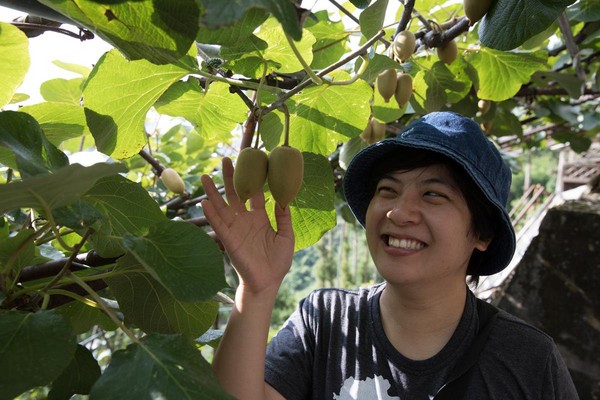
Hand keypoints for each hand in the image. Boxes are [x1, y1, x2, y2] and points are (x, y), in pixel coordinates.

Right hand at [201, 157, 294, 294]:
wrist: (268, 282)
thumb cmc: (278, 261)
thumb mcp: (287, 235)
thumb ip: (284, 217)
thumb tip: (284, 198)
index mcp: (260, 218)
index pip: (254, 194)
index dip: (251, 179)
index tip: (248, 163)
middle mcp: (245, 221)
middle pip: (235, 195)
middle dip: (229, 178)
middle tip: (224, 160)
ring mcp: (235, 230)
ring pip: (222, 207)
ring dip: (213, 192)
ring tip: (205, 176)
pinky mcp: (229, 241)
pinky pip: (218, 225)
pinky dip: (211, 214)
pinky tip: (204, 202)